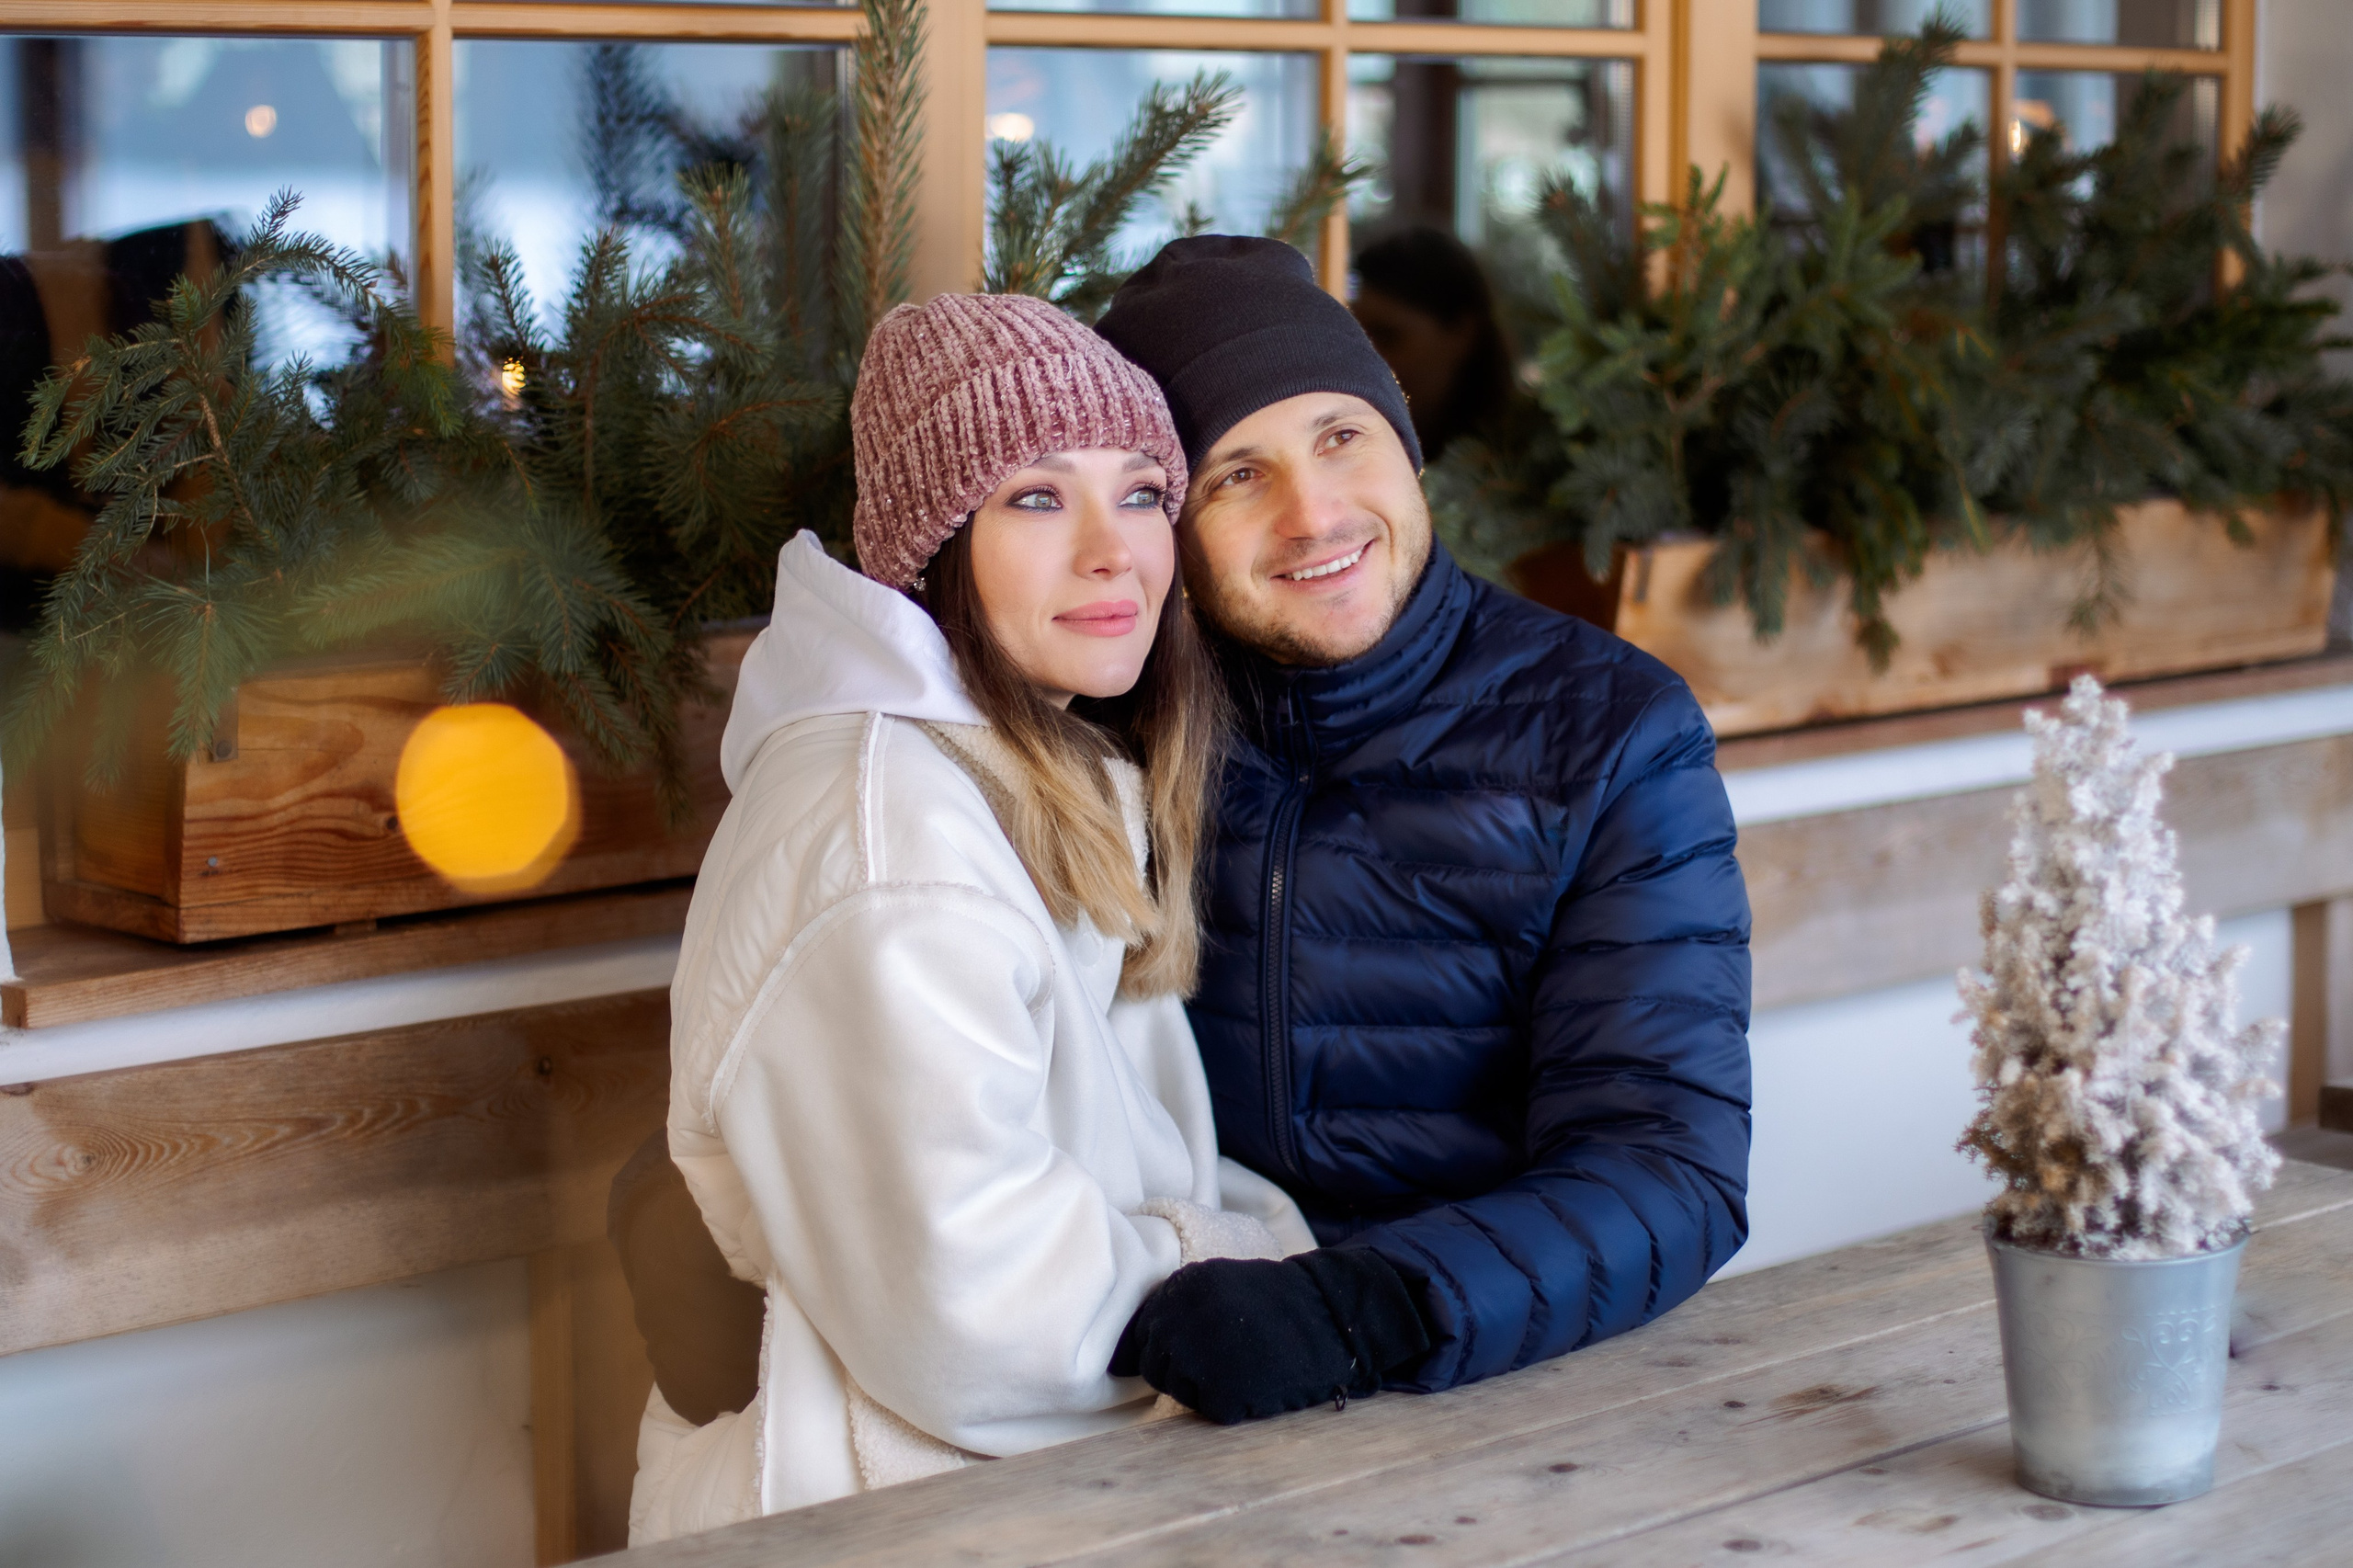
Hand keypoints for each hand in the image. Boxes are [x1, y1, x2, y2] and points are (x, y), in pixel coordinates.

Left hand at [1111, 1248, 1428, 1424]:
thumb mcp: (1222, 1285)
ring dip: (1204, 1389)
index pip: (1144, 1335)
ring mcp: (1198, 1358)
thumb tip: (1145, 1344)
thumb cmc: (1281, 1303)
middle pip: (1154, 1366)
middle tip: (1224, 1365)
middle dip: (1182, 1372)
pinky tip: (1258, 1383)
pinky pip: (1210, 1409)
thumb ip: (1183, 1307)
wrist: (1333, 1314)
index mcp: (1180, 1288)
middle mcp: (1179, 1320)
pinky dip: (1233, 1405)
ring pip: (1177, 1391)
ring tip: (1245, 1369)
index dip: (1167, 1349)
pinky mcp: (1222, 1392)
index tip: (1194, 1352)